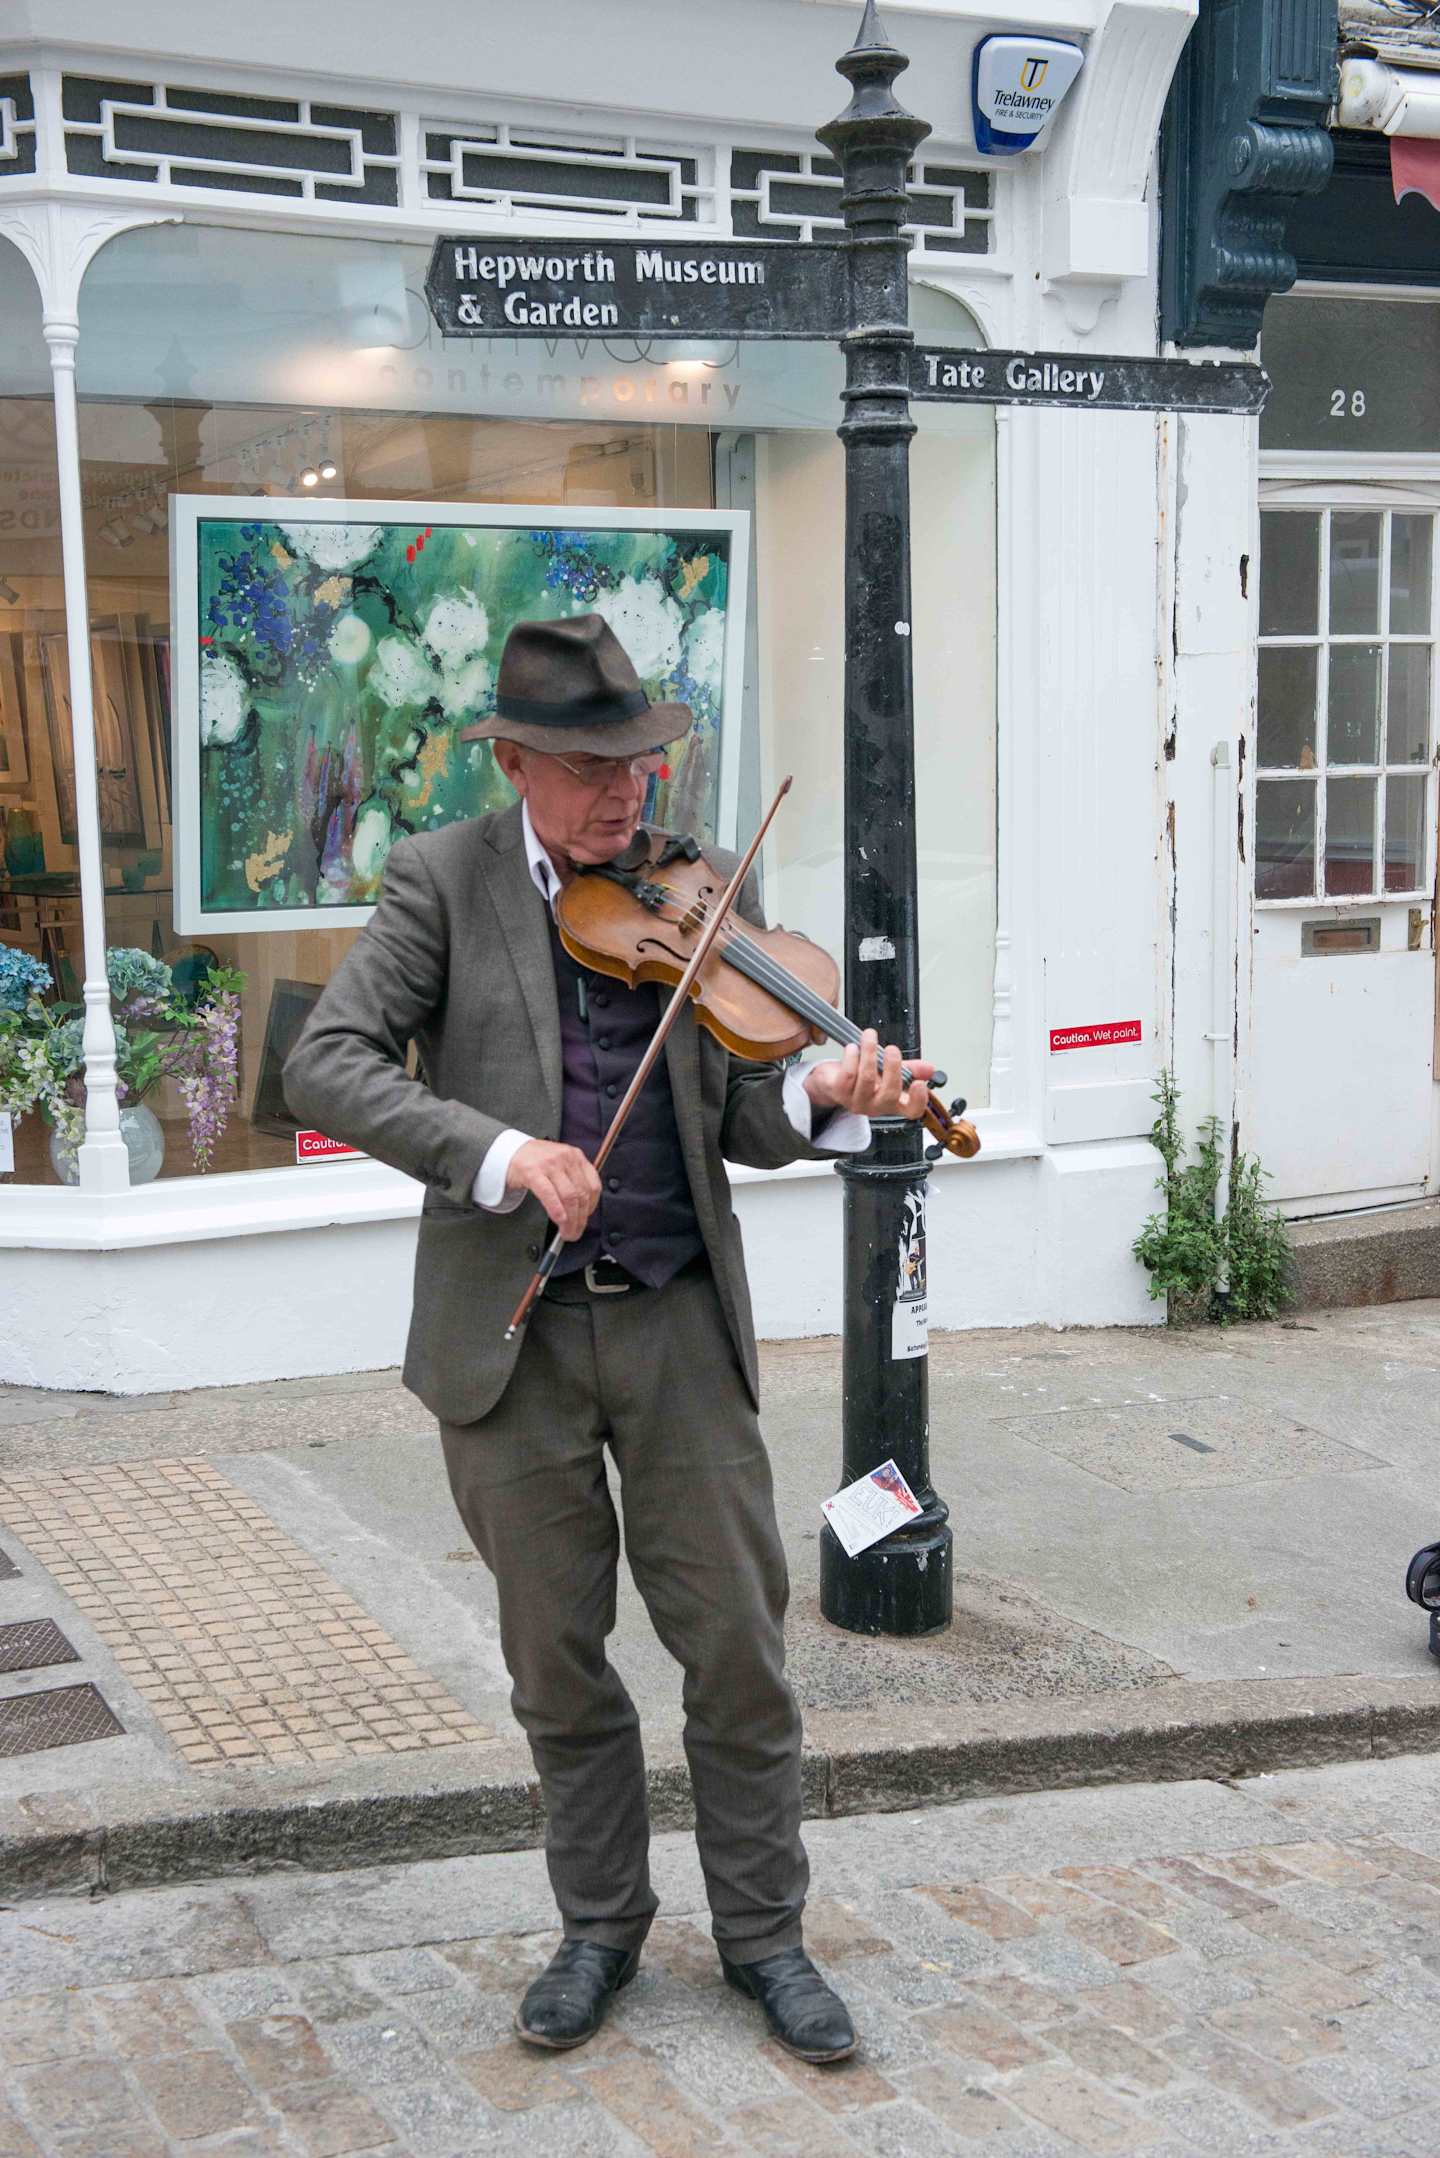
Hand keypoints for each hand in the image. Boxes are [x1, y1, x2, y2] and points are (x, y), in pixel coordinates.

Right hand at [505, 1139, 601, 1240]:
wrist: (510, 1152)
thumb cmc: (536, 1161)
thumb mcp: (561, 1165)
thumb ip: (573, 1182)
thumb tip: (582, 1211)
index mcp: (576, 1157)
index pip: (593, 1186)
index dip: (592, 1208)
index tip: (585, 1219)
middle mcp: (566, 1158)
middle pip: (582, 1194)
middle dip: (580, 1219)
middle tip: (575, 1232)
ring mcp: (550, 1164)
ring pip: (569, 1197)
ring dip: (570, 1220)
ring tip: (566, 1231)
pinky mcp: (533, 1171)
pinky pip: (549, 1194)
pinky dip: (556, 1210)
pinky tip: (558, 1220)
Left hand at [803, 1029, 935, 1121]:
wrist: (831, 1082)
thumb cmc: (862, 1076)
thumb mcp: (888, 1072)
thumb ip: (910, 1069)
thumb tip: (930, 1068)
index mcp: (893, 1103)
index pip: (912, 1110)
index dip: (919, 1100)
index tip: (920, 1083)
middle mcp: (876, 1105)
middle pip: (890, 1094)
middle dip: (893, 1068)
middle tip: (892, 1049)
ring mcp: (857, 1101)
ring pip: (867, 1079)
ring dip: (869, 1054)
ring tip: (870, 1037)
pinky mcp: (839, 1093)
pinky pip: (848, 1075)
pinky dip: (851, 1057)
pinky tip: (853, 1047)